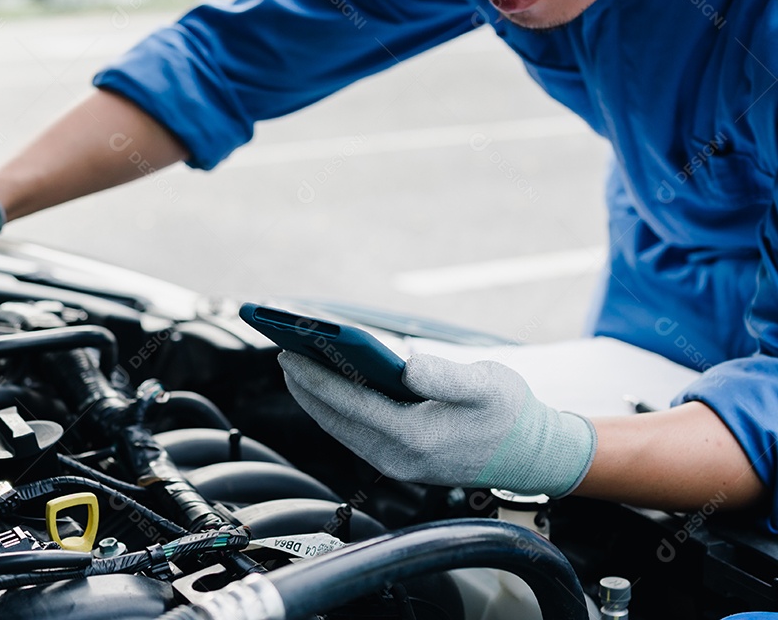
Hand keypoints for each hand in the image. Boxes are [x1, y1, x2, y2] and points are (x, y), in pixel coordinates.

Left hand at [280, 351, 595, 496]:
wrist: (534, 455)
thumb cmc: (511, 413)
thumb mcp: (486, 384)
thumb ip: (443, 376)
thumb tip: (404, 364)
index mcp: (417, 438)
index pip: (351, 404)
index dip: (317, 378)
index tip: (290, 353)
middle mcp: (400, 459)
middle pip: (338, 419)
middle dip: (307, 386)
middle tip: (283, 351)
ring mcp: (398, 465)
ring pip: (343, 429)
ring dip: (317, 399)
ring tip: (297, 367)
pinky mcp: (401, 463)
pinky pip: (356, 434)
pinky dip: (336, 410)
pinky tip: (327, 389)